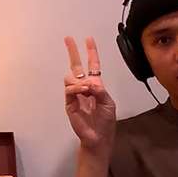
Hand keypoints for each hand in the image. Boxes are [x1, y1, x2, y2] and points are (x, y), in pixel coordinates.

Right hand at [64, 36, 116, 153]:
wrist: (98, 137)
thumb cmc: (105, 122)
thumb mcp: (108, 103)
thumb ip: (100, 90)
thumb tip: (89, 82)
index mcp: (96, 86)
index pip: (92, 66)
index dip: (91, 52)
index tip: (89, 39)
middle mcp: (84, 88)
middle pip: (76, 66)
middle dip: (72, 52)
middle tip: (68, 39)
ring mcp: (75, 95)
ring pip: (71, 77)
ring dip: (80, 80)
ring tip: (87, 89)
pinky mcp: (69, 103)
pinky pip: (69, 89)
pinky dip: (76, 88)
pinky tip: (83, 91)